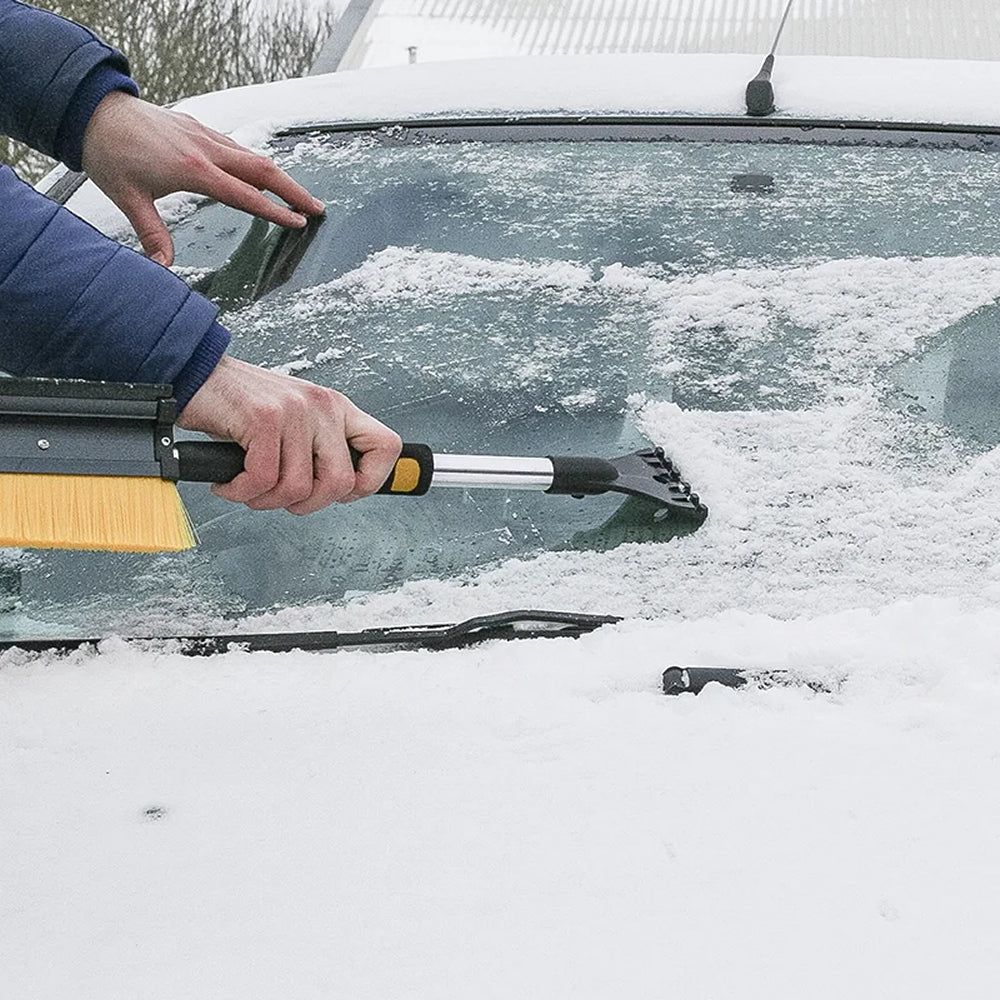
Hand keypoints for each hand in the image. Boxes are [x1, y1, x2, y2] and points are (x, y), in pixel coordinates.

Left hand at [81, 91, 323, 266]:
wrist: (94, 109)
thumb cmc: (109, 154)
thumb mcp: (129, 199)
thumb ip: (152, 235)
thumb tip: (164, 271)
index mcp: (194, 171)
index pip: (247, 196)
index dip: (276, 212)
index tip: (300, 224)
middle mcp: (206, 150)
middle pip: (264, 169)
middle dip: (294, 190)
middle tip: (318, 209)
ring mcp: (204, 135)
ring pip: (253, 155)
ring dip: (279, 176)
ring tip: (298, 195)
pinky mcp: (198, 128)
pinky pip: (236, 146)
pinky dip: (255, 162)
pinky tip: (259, 174)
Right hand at [177, 355, 401, 513]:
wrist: (195, 374)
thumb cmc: (240, 405)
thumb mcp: (294, 421)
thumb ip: (319, 449)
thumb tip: (338, 490)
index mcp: (336, 407)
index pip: (385, 446)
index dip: (370, 481)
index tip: (342, 493)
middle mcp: (322, 406)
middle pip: (341, 482)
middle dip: (308, 504)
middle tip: (281, 497)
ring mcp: (295, 411)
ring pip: (299, 488)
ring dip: (266, 500)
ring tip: (248, 487)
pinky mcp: (264, 419)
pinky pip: (263, 480)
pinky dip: (241, 492)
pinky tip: (230, 482)